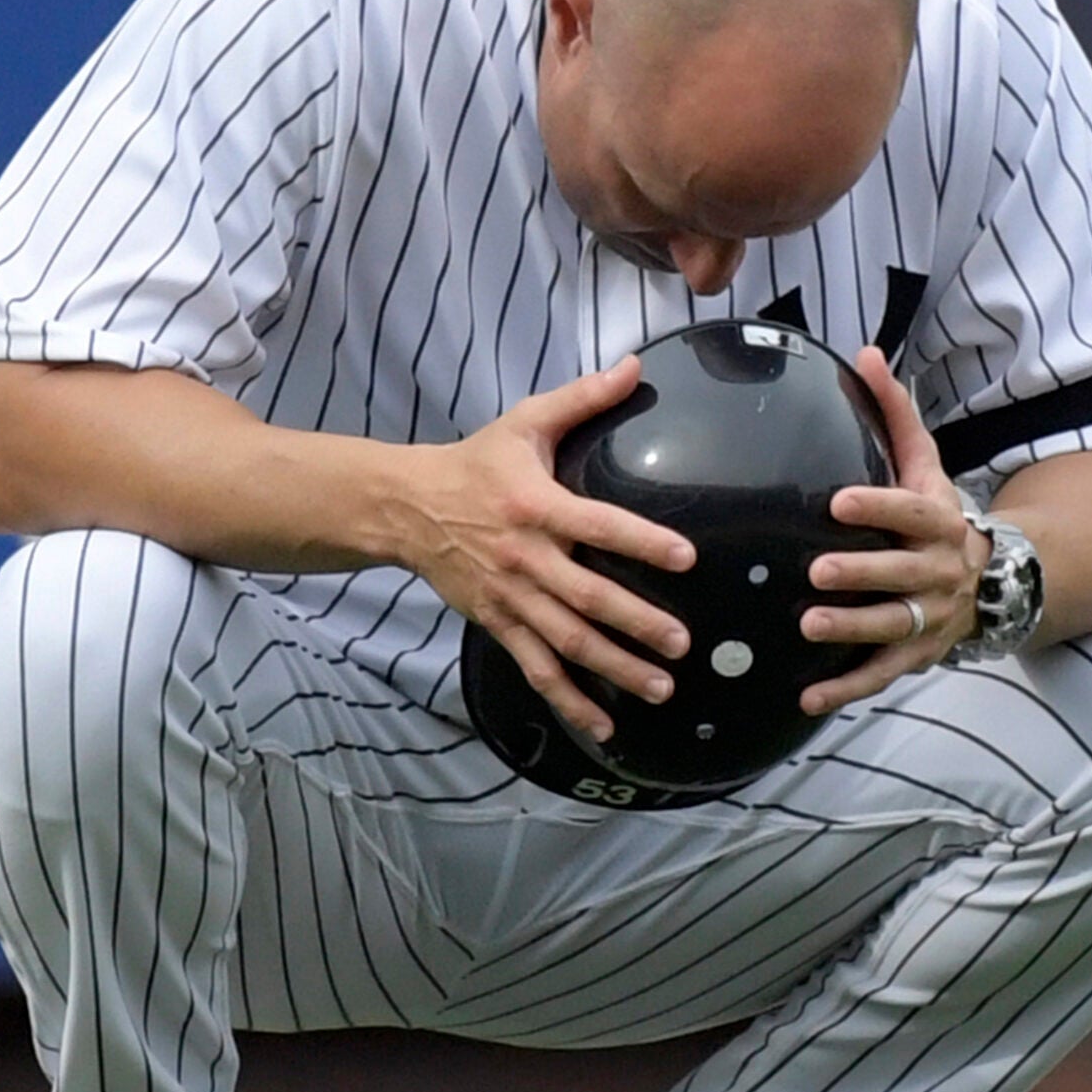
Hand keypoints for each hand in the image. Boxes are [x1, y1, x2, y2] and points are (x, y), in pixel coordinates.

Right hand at [403, 357, 694, 742]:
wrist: (406, 507)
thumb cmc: (476, 463)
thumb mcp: (525, 422)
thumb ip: (583, 398)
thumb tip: (637, 366)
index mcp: (536, 505)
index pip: (597, 525)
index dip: (641, 542)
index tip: (685, 559)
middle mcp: (525, 557)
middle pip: (586, 597)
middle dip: (636, 623)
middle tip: (681, 644)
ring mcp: (510, 597)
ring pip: (566, 641)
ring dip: (613, 668)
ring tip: (659, 687)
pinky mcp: (497, 623)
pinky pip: (535, 667)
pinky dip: (569, 698)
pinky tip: (604, 724)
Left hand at [798, 345, 985, 716]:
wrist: (990, 579)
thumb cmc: (934, 514)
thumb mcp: (924, 464)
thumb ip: (895, 413)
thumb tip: (865, 352)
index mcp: (937, 520)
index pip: (909, 511)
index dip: (878, 507)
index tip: (837, 503)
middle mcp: (938, 572)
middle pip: (902, 575)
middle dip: (862, 575)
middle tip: (818, 573)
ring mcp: (929, 617)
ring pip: (890, 627)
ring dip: (850, 630)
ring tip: (808, 627)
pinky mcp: (915, 654)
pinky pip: (880, 676)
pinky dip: (845, 690)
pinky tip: (806, 697)